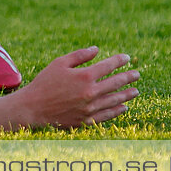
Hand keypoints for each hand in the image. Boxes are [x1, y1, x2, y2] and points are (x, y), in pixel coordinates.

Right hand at [15, 47, 139, 128]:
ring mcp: (90, 108)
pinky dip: (117, 111)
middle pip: (115, 83)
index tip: (127, 58)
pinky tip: (124, 107)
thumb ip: (80, 55)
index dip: (119, 61)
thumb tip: (96, 49)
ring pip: (114, 100)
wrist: (33, 108)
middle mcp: (90, 92)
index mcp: (84, 76)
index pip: (108, 66)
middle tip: (137, 74)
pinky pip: (107, 115)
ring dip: (127, 95)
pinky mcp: (86, 121)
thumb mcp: (60, 63)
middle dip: (128, 77)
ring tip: (136, 91)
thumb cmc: (45, 82)